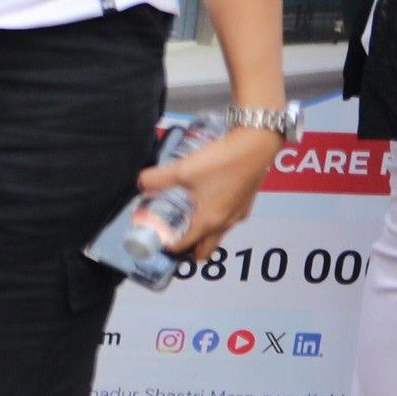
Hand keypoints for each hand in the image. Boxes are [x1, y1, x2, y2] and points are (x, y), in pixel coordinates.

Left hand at [146, 123, 280, 262]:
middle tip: (171, 235)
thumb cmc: (220, 162)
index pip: (186, 246)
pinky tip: (204, 201)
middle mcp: (226, 224)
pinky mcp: (246, 203)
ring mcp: (239, 214)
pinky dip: (214, 220)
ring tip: (184, 216)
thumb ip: (158, 179)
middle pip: (206, 250)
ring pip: (218, 235)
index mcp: (209, 222)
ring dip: (202, 234)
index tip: (155, 240)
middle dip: (189, 249)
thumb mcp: (183, 169)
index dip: (169, 247)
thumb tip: (140, 183)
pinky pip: (227, 220)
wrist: (257, 145)